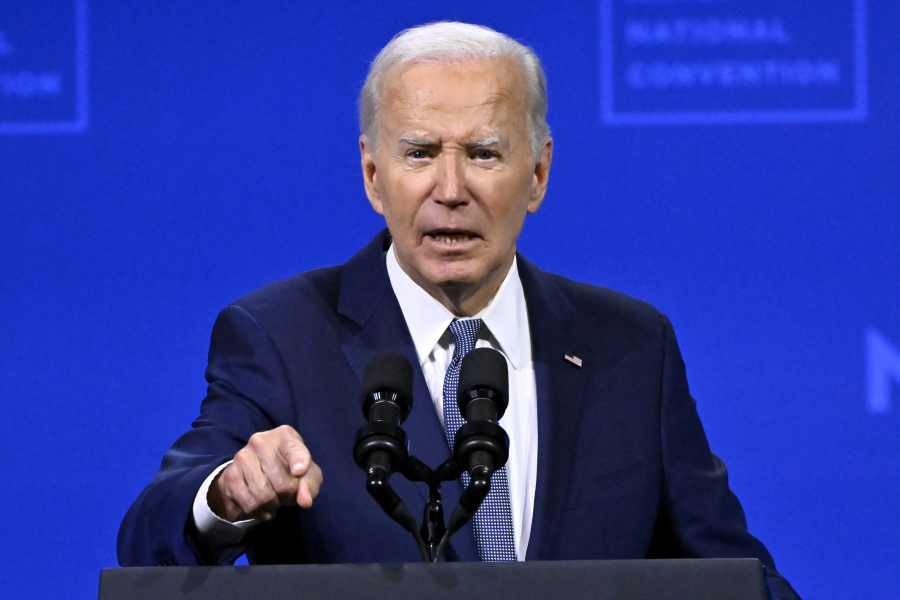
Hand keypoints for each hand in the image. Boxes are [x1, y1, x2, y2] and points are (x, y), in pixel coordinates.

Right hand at [207, 425, 322, 521]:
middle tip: (287, 495)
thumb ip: (309, 485)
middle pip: (282, 483)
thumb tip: (305, 501)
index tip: (299, 472)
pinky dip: (260, 511)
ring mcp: (242, 457)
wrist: (255, 473)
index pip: (294, 449)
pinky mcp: (230, 475)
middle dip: (288, 497)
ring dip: (273, 505)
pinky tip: (263, 505)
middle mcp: (260, 441)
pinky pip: (249, 504)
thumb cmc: (289, 470)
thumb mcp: (307, 475)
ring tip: (275, 499)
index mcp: (284, 435)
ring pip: (264, 496)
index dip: (299, 462)